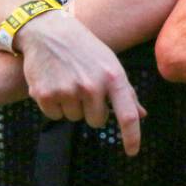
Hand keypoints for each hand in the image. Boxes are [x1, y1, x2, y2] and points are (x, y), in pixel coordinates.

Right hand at [17, 12, 145, 155]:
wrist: (48, 32)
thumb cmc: (86, 49)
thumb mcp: (111, 64)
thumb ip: (126, 92)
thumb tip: (142, 115)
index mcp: (113, 77)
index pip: (127, 115)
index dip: (132, 137)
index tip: (132, 152)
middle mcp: (92, 85)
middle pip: (97, 122)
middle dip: (92, 111)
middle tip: (85, 89)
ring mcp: (67, 91)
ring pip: (74, 119)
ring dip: (72, 106)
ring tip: (68, 81)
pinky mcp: (44, 94)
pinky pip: (54, 116)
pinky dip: (54, 106)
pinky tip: (54, 84)